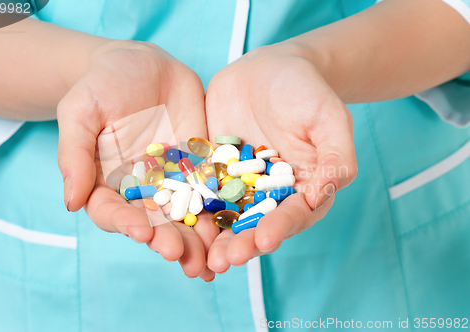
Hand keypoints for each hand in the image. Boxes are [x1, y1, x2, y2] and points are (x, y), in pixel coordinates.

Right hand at [57, 41, 218, 280]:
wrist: (140, 64)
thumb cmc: (102, 84)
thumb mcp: (81, 112)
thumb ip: (74, 155)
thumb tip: (70, 203)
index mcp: (108, 183)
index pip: (112, 211)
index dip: (125, 223)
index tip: (141, 231)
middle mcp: (142, 188)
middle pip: (154, 223)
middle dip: (168, 241)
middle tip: (181, 256)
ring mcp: (174, 179)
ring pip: (186, 215)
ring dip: (198, 239)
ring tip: (211, 261)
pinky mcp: (200, 165)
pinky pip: (213, 188)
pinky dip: (222, 209)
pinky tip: (235, 226)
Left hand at [205, 43, 356, 271]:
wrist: (268, 69)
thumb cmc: (305, 90)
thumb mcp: (328, 117)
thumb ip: (336, 156)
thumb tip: (325, 195)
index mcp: (303, 187)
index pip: (293, 214)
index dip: (281, 228)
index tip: (265, 241)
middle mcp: (270, 193)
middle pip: (256, 223)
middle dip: (242, 243)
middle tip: (225, 260)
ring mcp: (238, 184)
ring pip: (226, 215)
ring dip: (214, 237)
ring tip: (201, 257)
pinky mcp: (213, 171)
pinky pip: (200, 191)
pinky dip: (190, 208)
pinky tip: (176, 224)